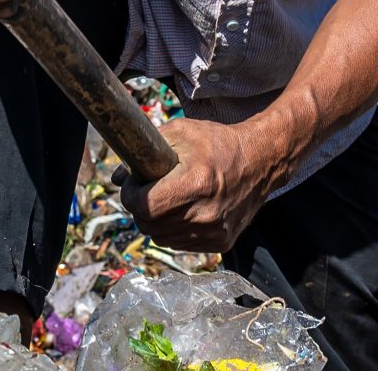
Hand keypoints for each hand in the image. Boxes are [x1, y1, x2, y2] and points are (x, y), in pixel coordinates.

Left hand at [118, 116, 288, 252]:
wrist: (261, 161)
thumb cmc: (218, 143)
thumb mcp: (181, 132)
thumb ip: (146, 150)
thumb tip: (117, 178)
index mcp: (195, 184)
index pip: (144, 206)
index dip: (131, 195)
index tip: (133, 183)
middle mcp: (205, 214)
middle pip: (149, 225)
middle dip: (140, 208)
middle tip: (146, 190)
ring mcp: (214, 233)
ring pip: (162, 239)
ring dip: (156, 222)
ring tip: (166, 199)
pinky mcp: (221, 243)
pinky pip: (181, 245)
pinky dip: (175, 230)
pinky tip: (184, 210)